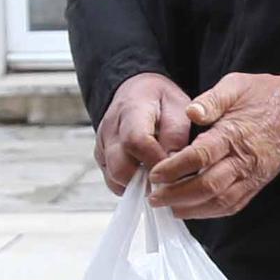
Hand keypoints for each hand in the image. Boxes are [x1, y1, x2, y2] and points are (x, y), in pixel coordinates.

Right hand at [97, 70, 196, 187]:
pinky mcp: (101, 158)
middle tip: (167, 183)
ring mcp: (102, 145)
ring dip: (138, 186)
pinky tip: (146, 178)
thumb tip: (174, 171)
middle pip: (120, 166)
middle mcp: (110, 128)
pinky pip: (112, 181)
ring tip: (158, 179)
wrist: (139, 93)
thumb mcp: (178, 110)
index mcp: (131, 110)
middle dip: (146, 181)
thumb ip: (176, 138)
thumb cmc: (163, 102)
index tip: (174, 172)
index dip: (155, 161)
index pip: (135, 141)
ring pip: (114, 178)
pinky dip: (130, 186)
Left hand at [150, 70, 279, 219]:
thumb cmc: (263, 95)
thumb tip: (191, 112)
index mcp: (234, 134)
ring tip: (169, 208)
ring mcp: (252, 175)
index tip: (155, 174)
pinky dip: (211, 212)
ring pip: (220, 201)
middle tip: (155, 197)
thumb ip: (212, 99)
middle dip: (177, 195)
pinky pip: (234, 204)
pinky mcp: (257, 183)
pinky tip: (193, 210)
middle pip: (207, 186)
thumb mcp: (236, 85)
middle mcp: (244, 160)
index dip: (174, 168)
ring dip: (192, 209)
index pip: (200, 157)